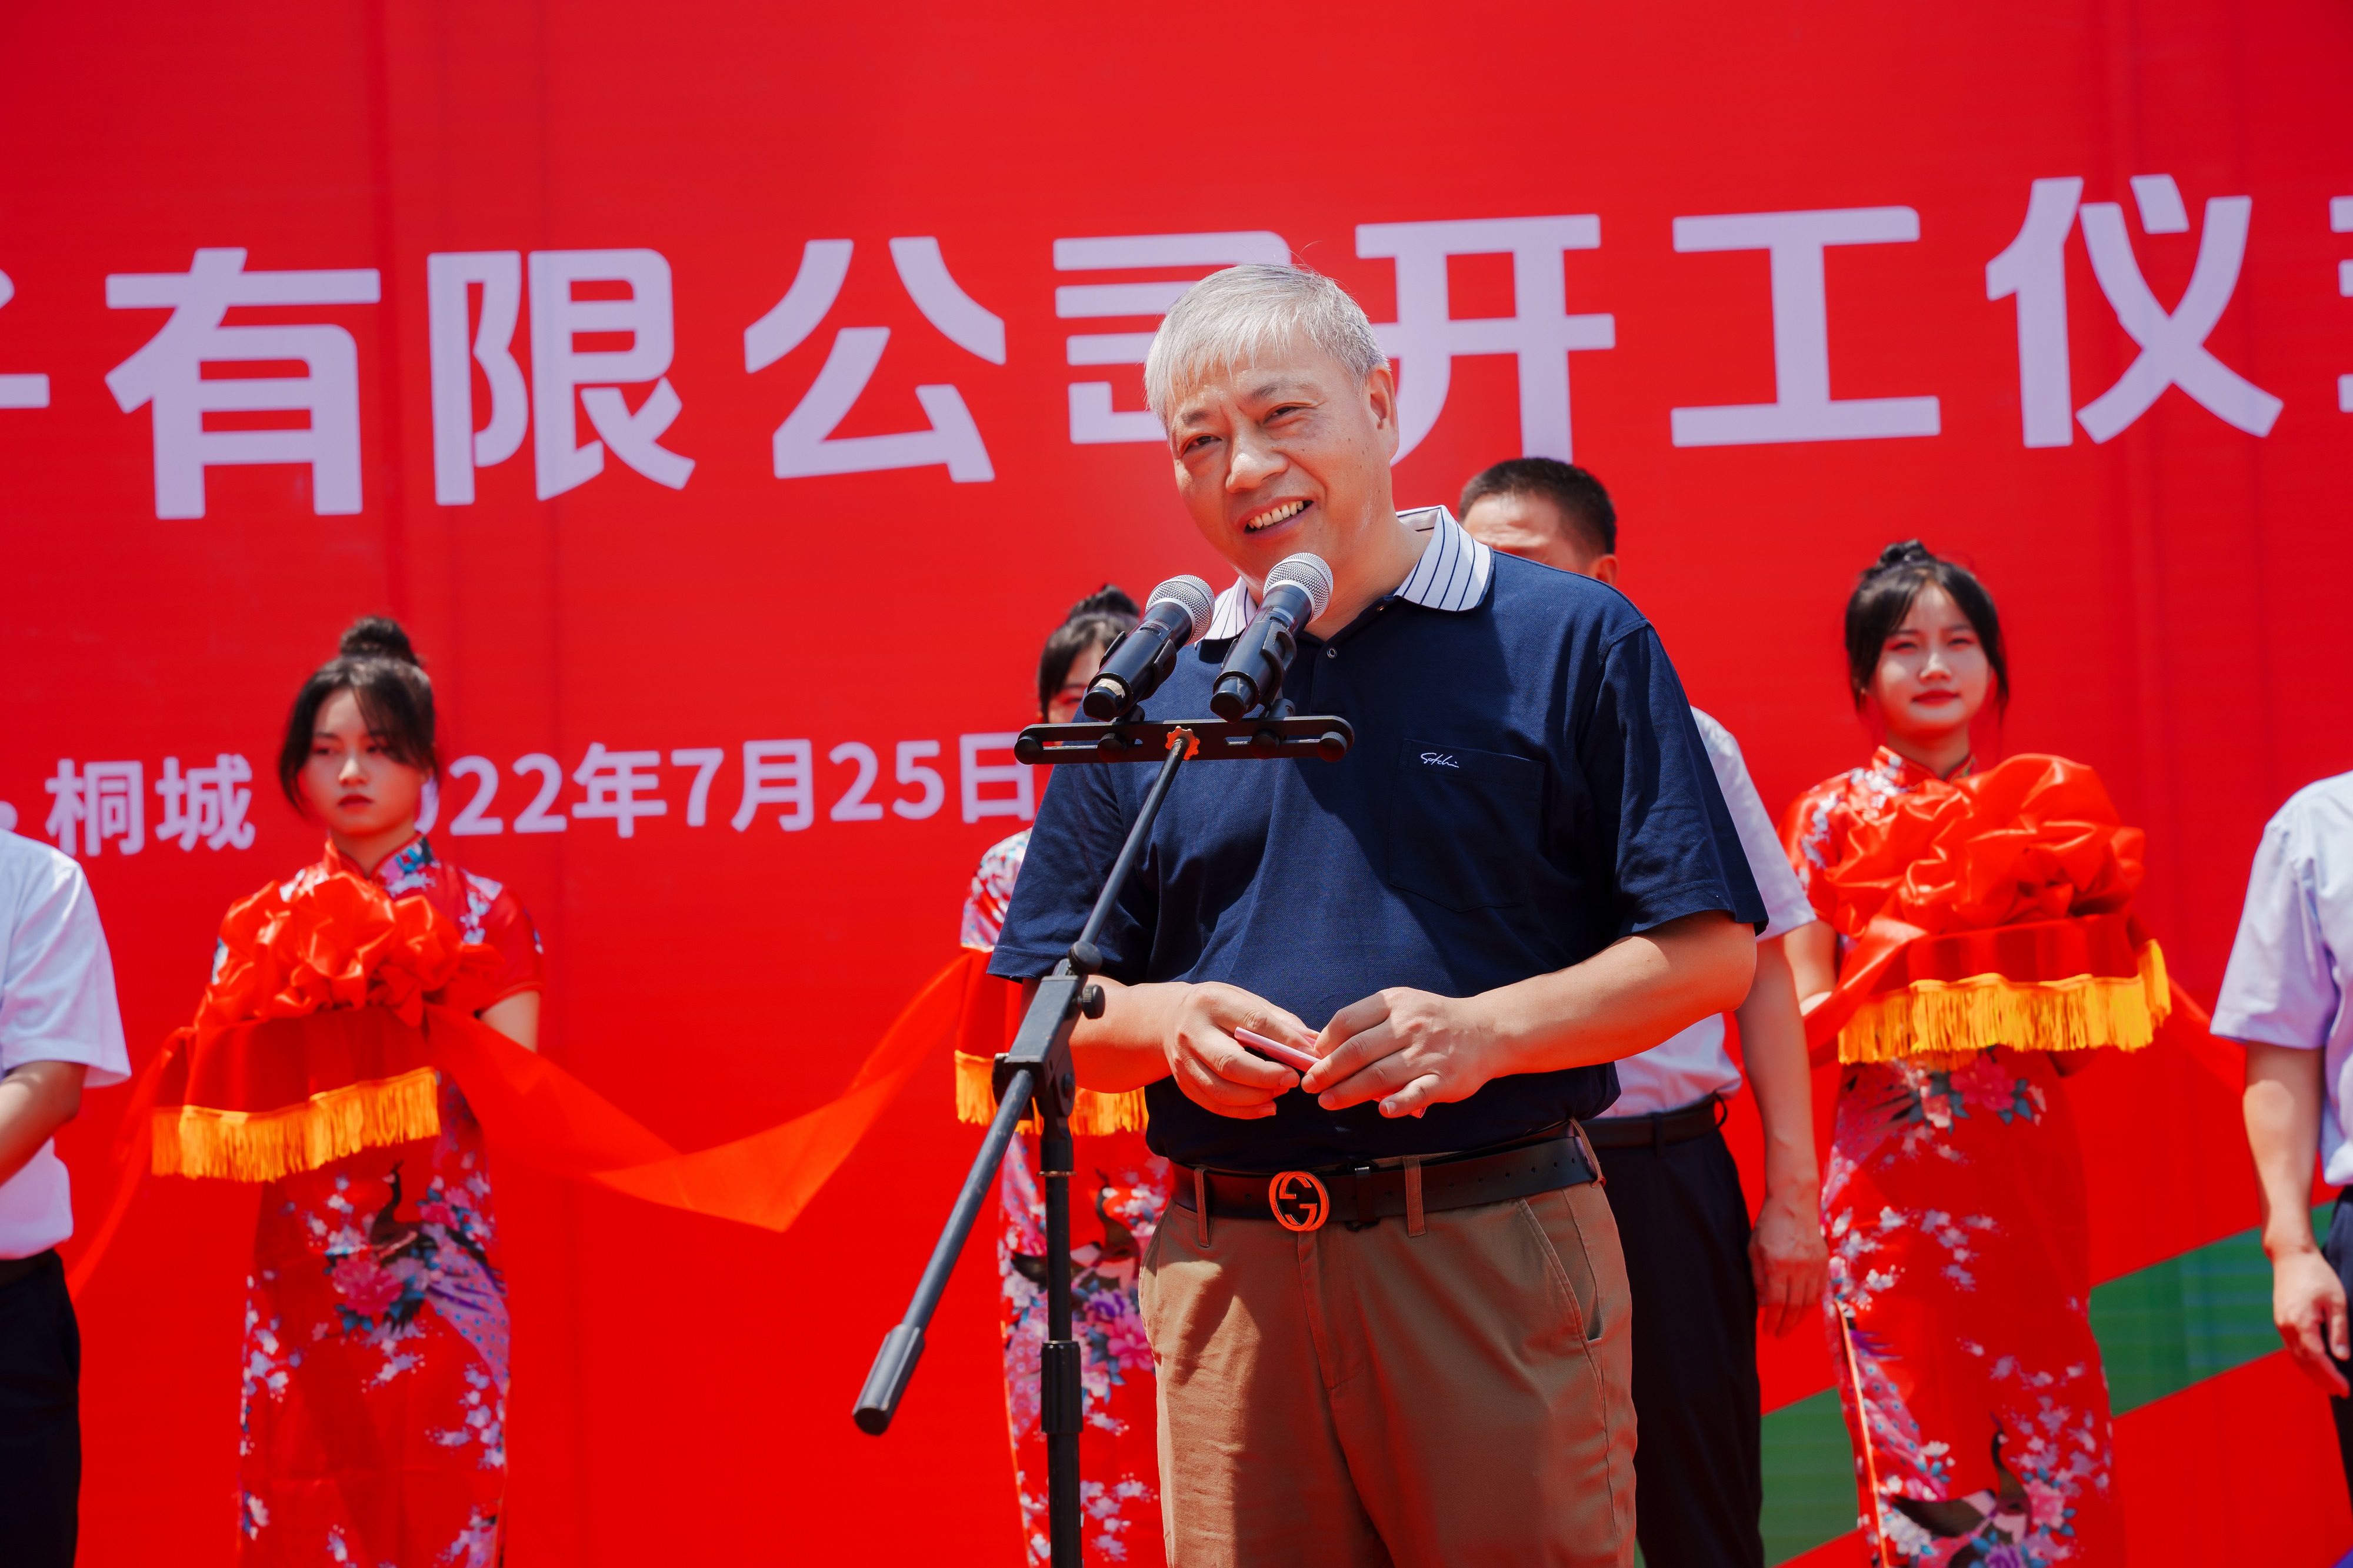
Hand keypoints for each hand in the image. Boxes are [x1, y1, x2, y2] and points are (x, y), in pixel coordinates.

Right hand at [1162, 983, 1314, 1120]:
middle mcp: (1192, 1033)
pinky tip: (1267, 1106)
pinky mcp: (1184, 1084)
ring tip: (1280, 1091)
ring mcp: (1184, 1062)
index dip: (1283, 1040)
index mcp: (1212, 1003)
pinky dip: (1244, 1111)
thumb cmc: (1219, 1009)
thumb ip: (1279, 1021)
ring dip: (1257, 1097)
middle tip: (1293, 1079)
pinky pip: (1215, 1105)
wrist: (1169, 1018)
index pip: (1252, 1022)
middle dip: (1267, 1076)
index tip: (1308, 1054)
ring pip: (1221, 1090)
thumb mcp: (1245, 1000)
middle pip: (1230, 1063)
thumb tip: (1313, 1043)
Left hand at [1303, 988, 1506, 1118]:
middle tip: (1310, 1085)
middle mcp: (1409, 1026)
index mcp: (1394, 1004)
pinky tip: (1382, 1110)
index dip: (1323, 1043)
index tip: (1312, 1059)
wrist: (1487, 1030)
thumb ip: (1368, 1022)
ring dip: (1348, 1091)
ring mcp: (1427, 1053)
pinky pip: (1417, 1092)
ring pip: (1379, 1074)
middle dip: (1327, 1071)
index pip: (1347, 1022)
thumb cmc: (1433, 1021)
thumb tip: (1324, 1048)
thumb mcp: (1403, 1006)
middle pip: (1357, 1051)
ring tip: (1328, 1101)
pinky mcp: (1444, 1078)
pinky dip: (1399, 1102)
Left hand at [1750, 1187, 1828, 1337]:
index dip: (1773, 1321)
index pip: (1776, 1303)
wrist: (1794, 1202)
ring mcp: (1814, 1266)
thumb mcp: (1754, 1249)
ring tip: (1789, 1327)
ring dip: (1799, 1319)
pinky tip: (1803, 1311)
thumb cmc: (1769, 1224)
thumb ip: (1757, 1277)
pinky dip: (1811, 1304)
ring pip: (1809, 1302)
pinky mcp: (1824, 1263)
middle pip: (1794, 1307)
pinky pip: (1819, 1291)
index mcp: (1777, 1265)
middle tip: (1779, 1335)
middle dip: (1786, 1325)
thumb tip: (1763, 1304)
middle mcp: (1798, 1268)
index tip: (1768, 1331)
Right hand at [2271, 1248, 2350, 1396]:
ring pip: (2296, 1357)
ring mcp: (2281, 1324)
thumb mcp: (2336, 1301)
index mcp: (2301, 1323)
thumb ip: (2339, 1330)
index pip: (2317, 1359)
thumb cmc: (2317, 1275)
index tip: (2345, 1388)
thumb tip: (2342, 1357)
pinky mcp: (2281, 1321)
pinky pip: (2292, 1348)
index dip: (2331, 1376)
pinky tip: (2314, 1366)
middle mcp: (2287, 1327)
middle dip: (2323, 1380)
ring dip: (2312, 1374)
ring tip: (2329, 1386)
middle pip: (2304, 1362)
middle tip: (2341, 1393)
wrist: (2291, 1256)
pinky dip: (2304, 1362)